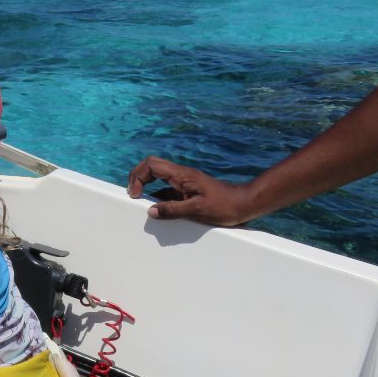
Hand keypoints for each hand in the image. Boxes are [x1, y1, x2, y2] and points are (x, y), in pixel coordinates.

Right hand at [126, 156, 255, 225]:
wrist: (244, 204)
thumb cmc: (224, 205)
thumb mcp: (197, 210)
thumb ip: (172, 210)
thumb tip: (151, 211)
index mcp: (181, 175)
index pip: (151, 165)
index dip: (138, 177)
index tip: (136, 195)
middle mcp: (180, 175)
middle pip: (151, 166)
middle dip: (137, 178)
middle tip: (133, 195)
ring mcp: (183, 182)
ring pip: (157, 177)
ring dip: (146, 187)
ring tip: (143, 204)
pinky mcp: (187, 190)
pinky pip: (166, 190)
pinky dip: (157, 197)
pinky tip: (159, 210)